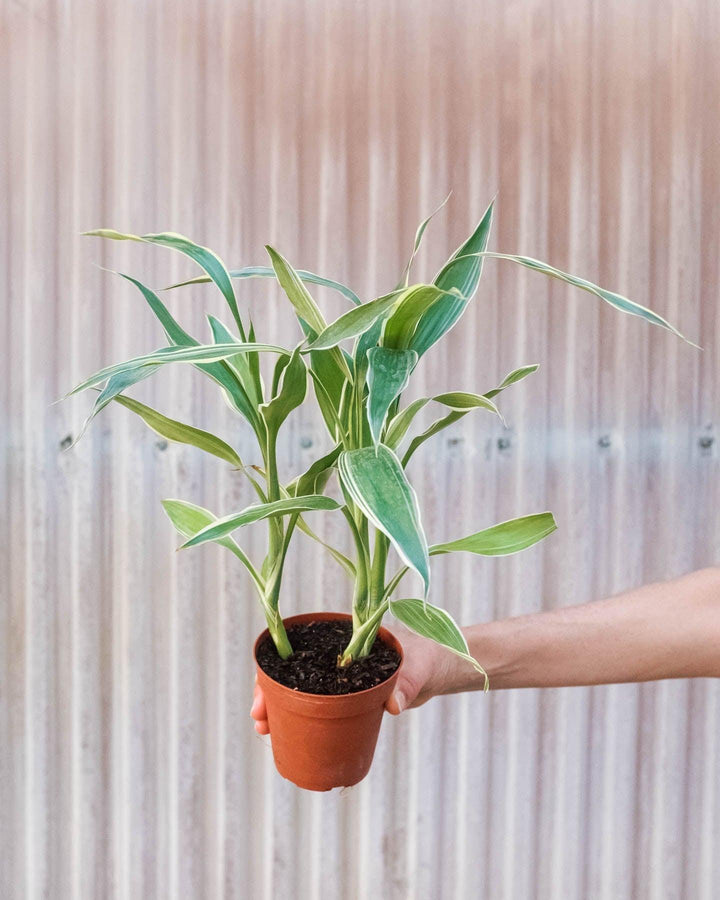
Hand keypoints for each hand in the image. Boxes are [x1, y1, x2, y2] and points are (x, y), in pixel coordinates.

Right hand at [250, 627, 457, 733]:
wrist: (441, 667)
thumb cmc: (429, 656)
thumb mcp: (418, 667)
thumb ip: (407, 683)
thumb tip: (394, 706)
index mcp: (344, 636)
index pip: (299, 648)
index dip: (275, 670)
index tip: (262, 693)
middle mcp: (336, 654)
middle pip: (293, 671)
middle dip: (270, 693)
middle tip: (259, 719)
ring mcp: (340, 675)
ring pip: (302, 690)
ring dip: (280, 707)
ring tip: (265, 729)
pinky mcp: (349, 694)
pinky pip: (319, 705)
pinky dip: (301, 717)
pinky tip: (287, 733)